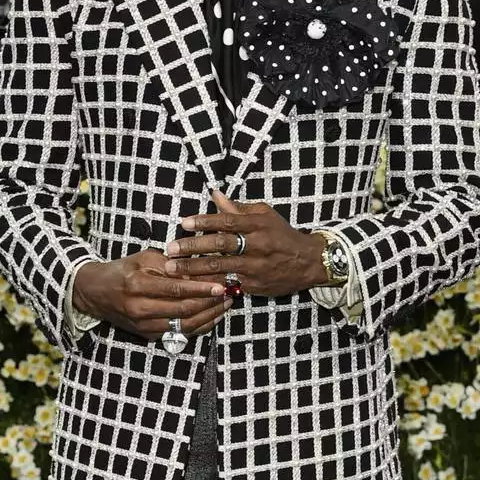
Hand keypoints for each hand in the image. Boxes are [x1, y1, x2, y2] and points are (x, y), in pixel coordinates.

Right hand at [71, 249, 230, 340]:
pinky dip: (199, 326)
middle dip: (210, 303)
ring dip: (208, 316)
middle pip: (183, 309)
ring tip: (226, 305)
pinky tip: (213, 317)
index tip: (221, 286)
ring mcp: (144, 326)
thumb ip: (170, 265)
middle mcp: (140, 308)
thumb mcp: (143, 258)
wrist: (96, 293)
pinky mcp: (148, 336)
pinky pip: (179, 334)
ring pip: (184, 325)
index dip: (200, 289)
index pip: (175, 289)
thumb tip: (197, 272)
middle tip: (229, 294)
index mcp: (138, 284)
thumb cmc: (123, 271)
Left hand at [163, 189, 325, 296]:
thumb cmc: (282, 235)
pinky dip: (208, 284)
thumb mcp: (264, 216)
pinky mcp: (255, 285)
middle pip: (221, 246)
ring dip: (194, 268)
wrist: (308, 262)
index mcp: (258, 225)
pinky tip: (191, 284)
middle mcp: (257, 246)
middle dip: (193, 248)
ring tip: (173, 268)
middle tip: (171, 249)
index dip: (205, 222)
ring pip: (221, 268)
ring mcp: (256, 267)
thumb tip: (214, 194)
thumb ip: (237, 209)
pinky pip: (228, 284)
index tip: (184, 223)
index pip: (228, 222)